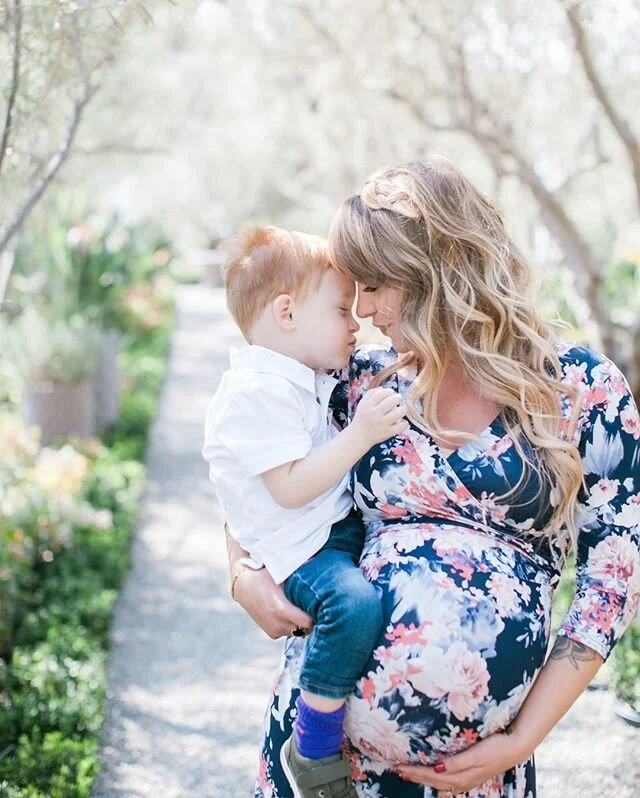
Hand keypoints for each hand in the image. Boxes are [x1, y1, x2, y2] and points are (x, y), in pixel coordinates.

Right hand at [233, 562, 313, 639]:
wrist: (244, 585)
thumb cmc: (266, 576)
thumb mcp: (283, 577)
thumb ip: (300, 583)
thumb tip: (322, 580)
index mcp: (281, 609)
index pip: (309, 622)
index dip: (316, 614)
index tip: (321, 605)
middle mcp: (278, 624)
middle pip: (306, 628)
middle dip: (310, 618)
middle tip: (314, 605)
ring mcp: (274, 631)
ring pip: (298, 630)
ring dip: (301, 622)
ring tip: (299, 607)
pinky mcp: (272, 634)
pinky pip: (289, 631)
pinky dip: (292, 624)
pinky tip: (289, 612)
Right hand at [351, 387, 407, 446]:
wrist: (358, 436)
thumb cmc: (362, 418)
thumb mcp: (362, 404)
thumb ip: (370, 394)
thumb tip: (383, 388)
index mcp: (369, 405)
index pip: (382, 393)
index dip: (389, 391)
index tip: (392, 393)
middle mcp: (375, 413)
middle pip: (392, 400)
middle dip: (398, 398)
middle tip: (398, 400)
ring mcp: (382, 423)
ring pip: (399, 412)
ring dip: (403, 409)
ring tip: (402, 410)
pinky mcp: (388, 432)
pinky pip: (401, 426)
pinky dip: (404, 423)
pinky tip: (401, 422)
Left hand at [394, 728, 529, 793]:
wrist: (514, 748)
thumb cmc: (495, 748)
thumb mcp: (476, 754)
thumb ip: (456, 763)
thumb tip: (437, 770)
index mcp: (460, 777)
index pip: (431, 775)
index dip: (414, 771)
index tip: (399, 766)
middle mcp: (461, 782)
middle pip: (432, 781)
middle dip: (414, 776)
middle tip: (397, 769)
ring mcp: (466, 781)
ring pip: (438, 783)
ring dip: (422, 778)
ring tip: (409, 774)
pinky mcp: (470, 776)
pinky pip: (447, 783)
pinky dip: (435, 780)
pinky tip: (433, 780)